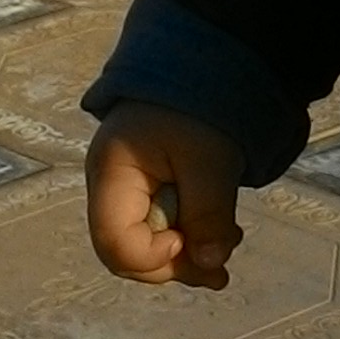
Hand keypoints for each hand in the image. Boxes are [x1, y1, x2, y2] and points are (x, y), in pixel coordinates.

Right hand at [86, 103, 244, 291]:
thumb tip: (211, 264)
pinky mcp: (150, 196)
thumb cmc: (197, 106)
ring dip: (189, 257)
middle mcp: (110, 191)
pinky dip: (192, 240)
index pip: (114, 243)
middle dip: (174, 266)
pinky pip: (163, 232)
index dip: (152, 257)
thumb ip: (208, 212)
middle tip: (220, 269)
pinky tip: (222, 236)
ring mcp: (128, 196)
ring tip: (229, 244)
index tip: (186, 240)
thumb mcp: (209, 159)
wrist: (199, 69)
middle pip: (128, 254)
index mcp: (111, 175)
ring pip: (148, 249)